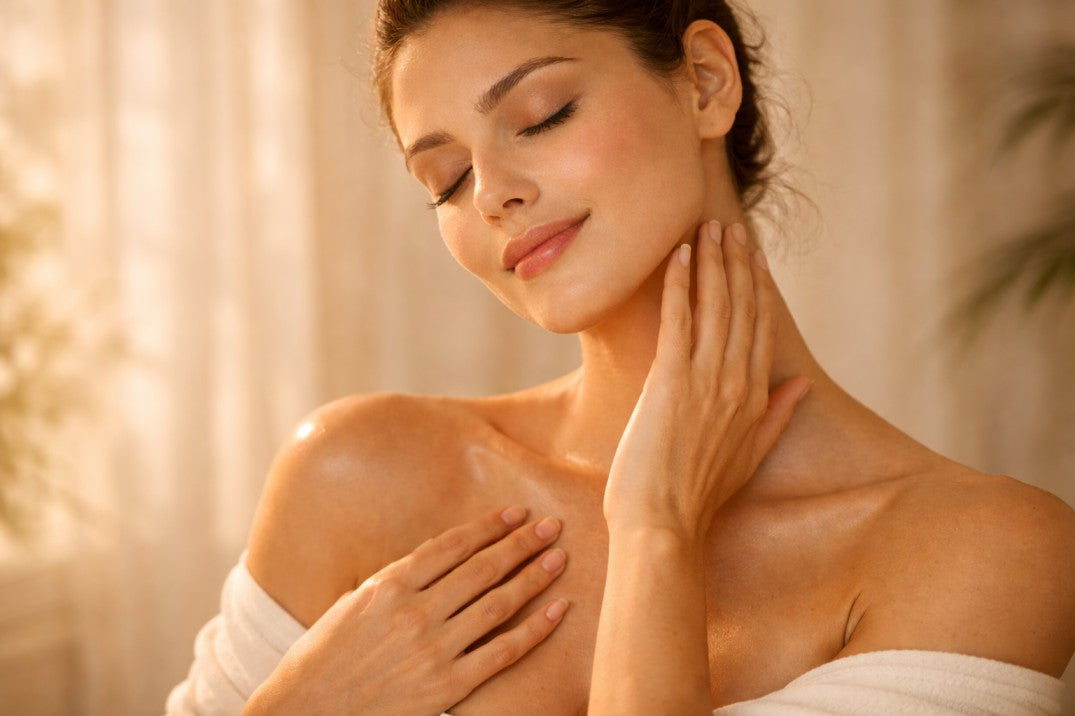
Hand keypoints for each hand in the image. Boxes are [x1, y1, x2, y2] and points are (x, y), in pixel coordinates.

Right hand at [243, 507, 568, 715]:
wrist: (308, 709)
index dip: (489, 526)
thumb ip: (400, 579)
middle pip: (482, 568)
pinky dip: (535, 629)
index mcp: (389, 585)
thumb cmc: (327, 654)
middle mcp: (414, 612)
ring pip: (498, 604)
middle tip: (550, 525)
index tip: (516, 512)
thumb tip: (444, 554)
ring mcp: (432, 650)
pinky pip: (503, 652)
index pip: (452, 546)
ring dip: (534, 576)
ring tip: (559, 557)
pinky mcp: (447, 685)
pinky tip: (557, 609)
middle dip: (521, 543)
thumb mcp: (356, 601)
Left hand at [603, 221, 810, 540]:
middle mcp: (735, 381)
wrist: (664, 525)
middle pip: (740, 309)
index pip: (758, 329)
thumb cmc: (698, 496)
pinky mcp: (670, 381)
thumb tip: (801, 386)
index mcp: (753, 397)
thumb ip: (777, 415)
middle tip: (728, 227)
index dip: (756, 288)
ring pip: (714, 307)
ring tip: (707, 228)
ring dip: (711, 263)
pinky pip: (678, 321)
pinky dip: (680, 285)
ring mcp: (705, 380)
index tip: (752, 257)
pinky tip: (679, 257)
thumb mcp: (750, 455)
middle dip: (735, 264)